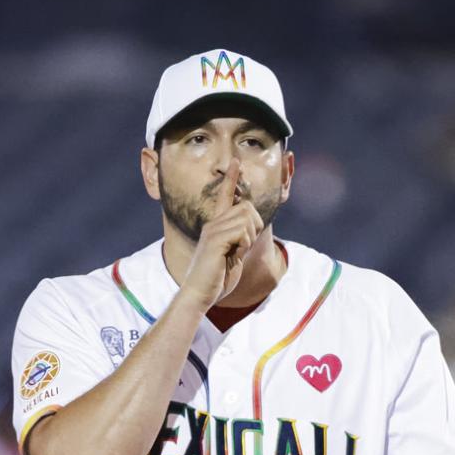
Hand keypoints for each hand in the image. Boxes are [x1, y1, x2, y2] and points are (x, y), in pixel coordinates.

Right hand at [177, 161, 263, 310]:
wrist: (200, 293)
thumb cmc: (216, 279)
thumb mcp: (231, 255)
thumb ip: (238, 239)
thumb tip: (249, 226)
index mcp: (216, 225)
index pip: (224, 196)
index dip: (231, 178)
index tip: (236, 161)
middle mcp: (213, 223)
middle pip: (247, 207)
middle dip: (254, 227)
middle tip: (243, 247)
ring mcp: (213, 230)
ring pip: (247, 218)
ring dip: (250, 238)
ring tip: (237, 253)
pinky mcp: (216, 239)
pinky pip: (243, 231)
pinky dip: (245, 245)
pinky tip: (234, 256)